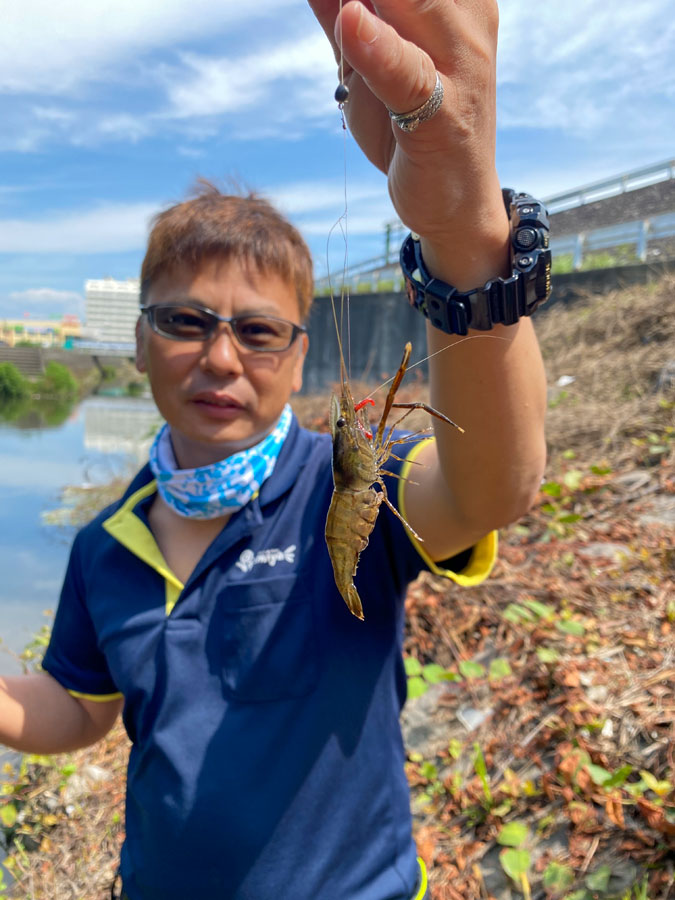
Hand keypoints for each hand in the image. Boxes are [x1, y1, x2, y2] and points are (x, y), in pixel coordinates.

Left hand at [307, 0, 507, 264]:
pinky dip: (377, 48)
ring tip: (340, 1)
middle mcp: (465, 16)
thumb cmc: (412, 126)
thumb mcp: (366, 61)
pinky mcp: (445, 115)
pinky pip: (408, 73)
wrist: (455, 202)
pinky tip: (353, 20)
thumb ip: (340, 13)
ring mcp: (461, 64)